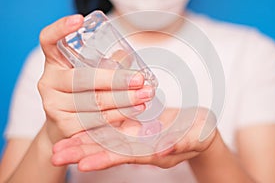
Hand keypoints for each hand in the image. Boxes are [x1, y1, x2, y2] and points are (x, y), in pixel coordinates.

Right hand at [38, 14, 154, 143]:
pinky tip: (135, 112)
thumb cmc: (83, 95)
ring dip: (124, 100)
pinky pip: (96, 122)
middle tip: (140, 80)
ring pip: (93, 102)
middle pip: (83, 78)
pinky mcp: (64, 127)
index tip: (79, 19)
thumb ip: (106, 64)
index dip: (60, 29)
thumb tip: (129, 55)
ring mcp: (53, 105)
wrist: (65, 129)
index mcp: (55, 63)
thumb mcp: (91, 75)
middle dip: (115, 80)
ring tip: (144, 96)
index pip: (48, 40)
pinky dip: (119, 117)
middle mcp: (49, 82)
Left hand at [51, 107, 216, 170]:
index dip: (105, 158)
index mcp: (154, 150)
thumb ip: (180, 143)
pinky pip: (114, 129)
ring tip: (60, 148)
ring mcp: (137, 137)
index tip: (83, 164)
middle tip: (57, 157)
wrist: (199, 129)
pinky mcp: (136, 128)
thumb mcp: (195, 137)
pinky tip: (79, 132)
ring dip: (83, 144)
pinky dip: (96, 131)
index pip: (126, 155)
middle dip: (83, 154)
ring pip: (107, 141)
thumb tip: (161, 151)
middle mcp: (141, 146)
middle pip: (109, 151)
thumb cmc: (200, 133)